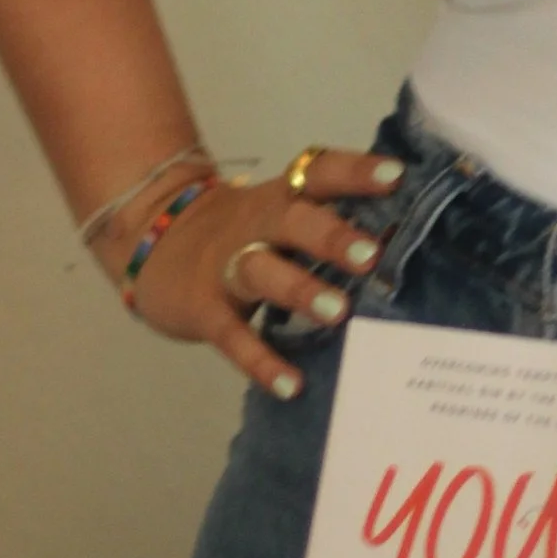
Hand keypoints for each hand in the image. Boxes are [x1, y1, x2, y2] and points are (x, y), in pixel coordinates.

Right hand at [115, 148, 401, 399]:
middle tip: (371, 255)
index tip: (396, 177)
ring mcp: (226, 266)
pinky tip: (292, 385)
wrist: (153, 241)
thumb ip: (328, 224)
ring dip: (299, 289)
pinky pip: (233, 336)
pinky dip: (261, 361)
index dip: (355, 172)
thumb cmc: (241, 232)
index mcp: (281, 197)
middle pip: (291, 220)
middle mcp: (256, 225)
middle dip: (330, 235)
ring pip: (262, 271)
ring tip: (337, 313)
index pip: (319, 173)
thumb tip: (404, 244)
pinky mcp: (205, 309)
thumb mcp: (278, 215)